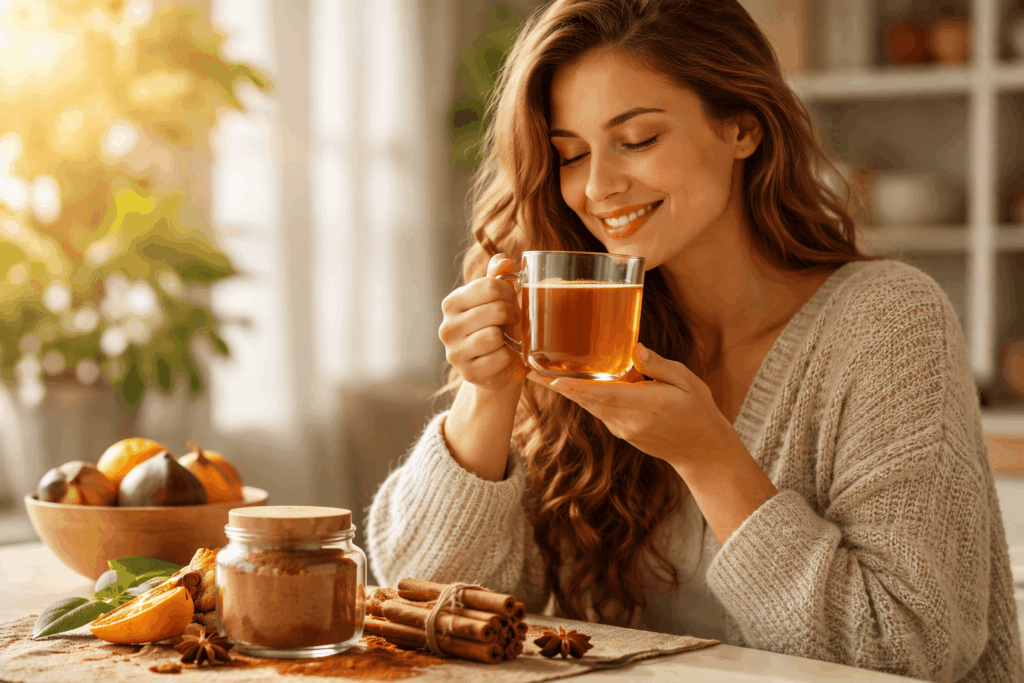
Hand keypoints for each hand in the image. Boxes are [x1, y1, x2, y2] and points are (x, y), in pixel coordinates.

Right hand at [439, 253, 526, 392]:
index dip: (510, 292)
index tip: (511, 300)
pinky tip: (503, 357)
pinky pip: (500, 358)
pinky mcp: (468, 373)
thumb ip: (498, 277)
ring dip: (510, 338)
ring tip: (507, 339)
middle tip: (512, 322)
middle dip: (513, 315)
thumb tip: (504, 261)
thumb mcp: (497, 300)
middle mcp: (447, 327)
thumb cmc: (498, 327)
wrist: (498, 368)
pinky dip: (509, 357)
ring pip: (495, 335)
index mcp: (452, 303)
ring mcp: (455, 353)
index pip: (490, 286)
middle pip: (496, 310)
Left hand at [527, 343, 731, 470]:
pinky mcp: (622, 433)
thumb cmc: (699, 412)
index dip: (577, 388)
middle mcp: (630, 421)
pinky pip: (598, 411)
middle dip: (558, 386)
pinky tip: (570, 384)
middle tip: (530, 369)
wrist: (702, 451)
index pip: (606, 395)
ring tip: (541, 374)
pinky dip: (583, 397)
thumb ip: (659, 366)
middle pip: (588, 401)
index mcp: (648, 406)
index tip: (553, 380)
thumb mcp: (688, 382)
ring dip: (567, 391)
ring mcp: (623, 430)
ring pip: (590, 406)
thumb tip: (635, 349)